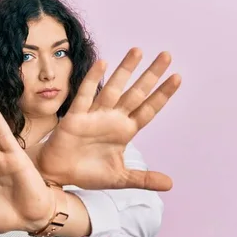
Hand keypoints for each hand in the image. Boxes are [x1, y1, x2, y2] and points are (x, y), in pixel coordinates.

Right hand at [33, 48, 180, 190]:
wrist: (59, 174)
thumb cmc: (88, 173)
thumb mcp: (120, 178)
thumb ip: (144, 179)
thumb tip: (170, 185)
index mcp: (125, 131)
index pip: (148, 109)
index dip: (162, 94)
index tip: (177, 77)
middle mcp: (112, 118)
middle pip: (136, 93)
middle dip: (151, 75)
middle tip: (167, 55)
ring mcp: (95, 115)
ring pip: (113, 88)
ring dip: (125, 70)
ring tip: (138, 51)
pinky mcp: (76, 117)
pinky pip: (85, 96)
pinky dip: (92, 80)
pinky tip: (103, 63)